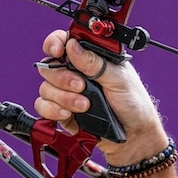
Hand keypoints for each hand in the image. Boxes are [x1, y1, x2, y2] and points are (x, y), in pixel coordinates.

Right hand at [35, 30, 168, 164]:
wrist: (133, 136)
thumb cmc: (134, 104)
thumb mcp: (119, 78)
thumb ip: (95, 63)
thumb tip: (73, 46)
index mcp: (91, 59)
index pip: (64, 42)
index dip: (55, 43)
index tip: (59, 51)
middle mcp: (76, 73)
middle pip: (49, 66)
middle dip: (63, 78)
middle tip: (81, 86)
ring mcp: (67, 93)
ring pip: (45, 88)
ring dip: (64, 97)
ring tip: (84, 105)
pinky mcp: (62, 111)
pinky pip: (43, 107)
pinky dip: (54, 111)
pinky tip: (70, 115)